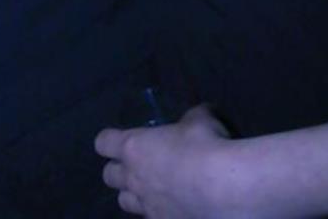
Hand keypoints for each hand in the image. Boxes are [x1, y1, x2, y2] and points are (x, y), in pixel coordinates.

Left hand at [95, 104, 230, 217]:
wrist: (224, 189)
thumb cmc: (204, 144)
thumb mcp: (199, 119)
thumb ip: (189, 119)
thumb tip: (194, 119)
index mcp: (135, 148)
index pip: (103, 143)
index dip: (110, 140)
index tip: (122, 139)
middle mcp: (134, 179)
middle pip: (109, 176)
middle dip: (120, 170)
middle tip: (139, 165)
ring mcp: (147, 207)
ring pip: (125, 203)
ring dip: (135, 195)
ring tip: (154, 189)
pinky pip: (151, 218)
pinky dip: (160, 212)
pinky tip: (176, 206)